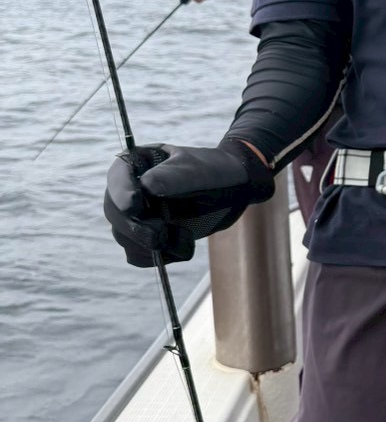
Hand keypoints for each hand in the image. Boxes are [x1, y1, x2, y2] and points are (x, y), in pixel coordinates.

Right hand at [104, 139, 274, 267]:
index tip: (135, 206)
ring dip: (151, 245)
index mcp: (137, 164)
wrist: (235, 191)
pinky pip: (139, 256)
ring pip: (125, 238)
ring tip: (183, 238)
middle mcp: (130, 190)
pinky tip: (182, 247)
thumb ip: (173, 177)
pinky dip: (159, 258)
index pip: (117, 178)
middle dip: (136, 227)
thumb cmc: (215, 173)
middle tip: (161, 234)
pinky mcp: (148, 237)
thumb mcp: (197, 171)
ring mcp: (138, 216)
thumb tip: (145, 187)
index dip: (122, 193)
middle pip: (115, 214)